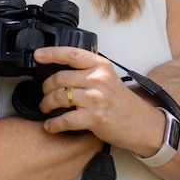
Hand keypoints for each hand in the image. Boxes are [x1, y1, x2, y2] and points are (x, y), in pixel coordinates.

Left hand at [33, 46, 157, 149]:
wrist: (141, 123)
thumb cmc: (122, 102)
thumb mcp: (108, 78)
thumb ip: (88, 71)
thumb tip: (60, 70)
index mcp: (101, 66)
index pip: (72, 54)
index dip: (51, 53)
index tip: (38, 55)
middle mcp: (98, 79)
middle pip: (59, 78)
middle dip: (45, 87)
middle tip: (44, 94)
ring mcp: (96, 98)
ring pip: (59, 97)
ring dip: (46, 104)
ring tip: (46, 108)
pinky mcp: (94, 118)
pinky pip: (65, 119)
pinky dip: (53, 124)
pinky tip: (50, 126)